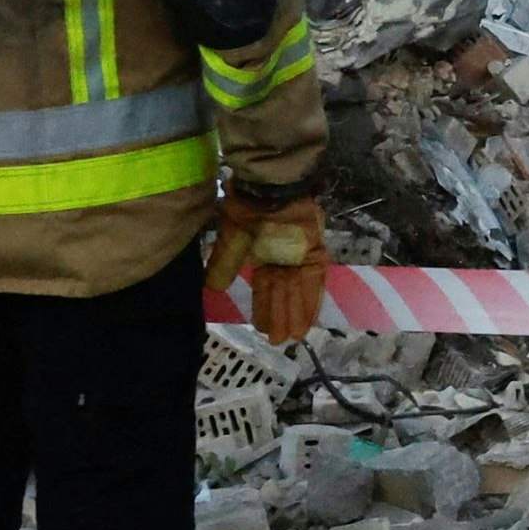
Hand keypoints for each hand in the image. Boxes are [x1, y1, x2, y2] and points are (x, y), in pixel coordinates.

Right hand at [207, 188, 331, 342]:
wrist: (272, 188)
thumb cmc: (248, 208)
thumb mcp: (231, 237)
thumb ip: (225, 262)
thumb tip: (213, 288)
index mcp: (263, 255)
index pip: (264, 288)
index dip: (264, 307)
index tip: (262, 328)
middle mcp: (283, 260)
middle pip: (282, 294)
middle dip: (281, 316)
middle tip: (279, 342)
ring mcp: (300, 257)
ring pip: (298, 291)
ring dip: (296, 313)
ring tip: (294, 337)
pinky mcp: (315, 252)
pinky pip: (314, 281)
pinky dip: (312, 299)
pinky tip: (310, 317)